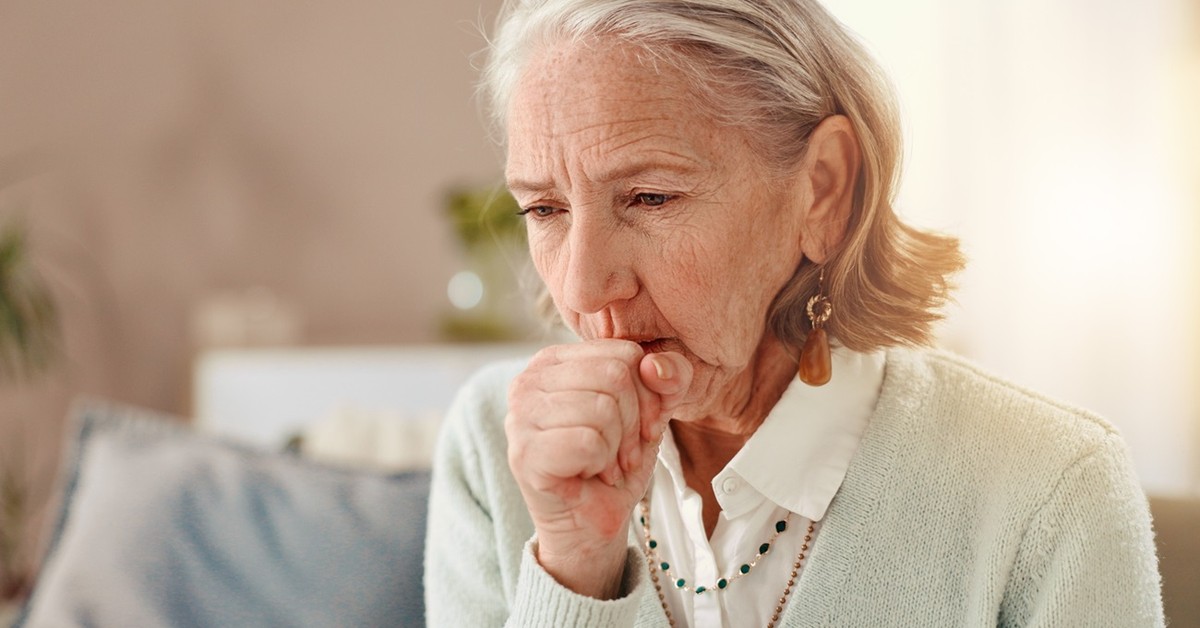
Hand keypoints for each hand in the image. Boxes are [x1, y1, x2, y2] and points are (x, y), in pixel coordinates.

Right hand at [505, 340, 691, 597]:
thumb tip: (659, 366)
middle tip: (623, 451)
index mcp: (554, 360)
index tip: (642, 426)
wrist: (589, 522)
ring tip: (605, 463)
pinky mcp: (524, 453)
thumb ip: (668, 378)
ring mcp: (520, 416)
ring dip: (618, 447)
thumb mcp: (651, 411)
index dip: (649, 394)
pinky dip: (601, 463)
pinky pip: (589, 442)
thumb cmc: (614, 461)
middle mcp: (529, 380)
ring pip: (603, 409)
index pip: (624, 353)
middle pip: (615, 377)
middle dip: (634, 422)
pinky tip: (589, 473)